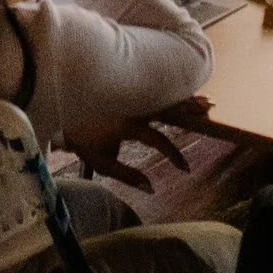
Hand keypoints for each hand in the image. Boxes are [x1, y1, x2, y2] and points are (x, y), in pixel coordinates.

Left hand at [72, 94, 210, 185]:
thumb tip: (153, 188)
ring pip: (164, 93)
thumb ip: (128, 176)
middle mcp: (132, 105)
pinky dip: (172, 89)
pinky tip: (185, 90)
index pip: (158, 139)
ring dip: (185, 97)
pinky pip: (155, 85)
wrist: (62, 105)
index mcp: (126, 123)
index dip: (174, 154)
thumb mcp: (101, 163)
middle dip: (189, 110)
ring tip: (205, 100)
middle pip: (167, 106)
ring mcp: (132, 92)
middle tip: (210, 112)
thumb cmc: (83, 139)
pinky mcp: (129, 86)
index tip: (185, 170)